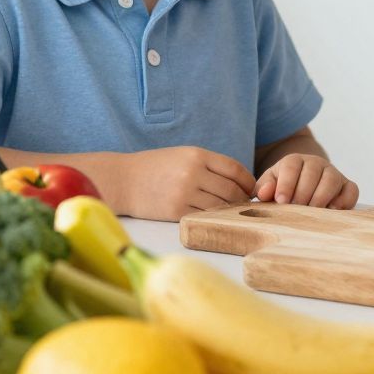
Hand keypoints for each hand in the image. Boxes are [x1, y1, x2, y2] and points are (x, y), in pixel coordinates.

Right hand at [105, 147, 255, 221]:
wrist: (122, 180)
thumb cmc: (154, 167)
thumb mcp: (182, 155)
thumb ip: (208, 164)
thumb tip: (238, 180)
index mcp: (197, 155)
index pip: (234, 169)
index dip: (247, 181)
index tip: (251, 188)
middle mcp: (193, 173)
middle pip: (231, 189)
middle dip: (241, 198)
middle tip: (244, 204)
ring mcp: (185, 193)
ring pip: (220, 205)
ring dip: (229, 210)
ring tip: (231, 212)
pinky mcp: (176, 211)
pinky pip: (204, 216)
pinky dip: (213, 218)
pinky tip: (215, 218)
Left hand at [255, 153, 358, 208]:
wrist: (302, 186)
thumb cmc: (282, 189)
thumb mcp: (270, 185)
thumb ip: (264, 188)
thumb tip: (263, 193)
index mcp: (294, 160)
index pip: (291, 165)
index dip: (286, 183)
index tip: (281, 201)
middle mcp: (316, 163)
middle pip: (312, 172)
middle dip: (303, 193)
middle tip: (295, 210)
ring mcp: (333, 173)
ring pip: (332, 179)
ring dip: (321, 197)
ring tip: (311, 213)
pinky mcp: (347, 186)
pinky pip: (351, 190)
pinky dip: (344, 200)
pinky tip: (331, 211)